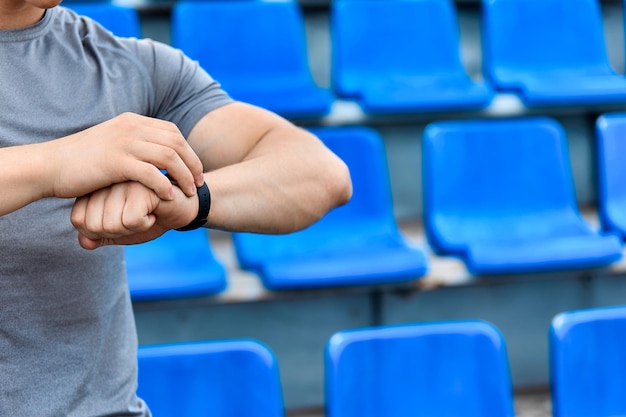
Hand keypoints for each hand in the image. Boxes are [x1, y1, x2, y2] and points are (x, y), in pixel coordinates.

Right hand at [47, 112, 203, 200]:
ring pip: (168, 156)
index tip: (195, 170)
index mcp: (132, 121)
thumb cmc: (81, 161)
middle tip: (199, 183)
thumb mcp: (112, 143)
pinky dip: (164, 185)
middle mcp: (131, 127)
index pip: (172, 131)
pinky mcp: (116, 162)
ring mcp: (124, 143)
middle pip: (176, 142)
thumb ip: (133, 144)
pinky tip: (169, 197)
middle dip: (193, 163)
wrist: (50, 166)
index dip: (189, 151)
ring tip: (189, 192)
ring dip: (183, 175)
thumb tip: (153, 153)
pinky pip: (151, 172)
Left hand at [70, 180, 198, 249]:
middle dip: (118, 232)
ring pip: (111, 225)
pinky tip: (155, 209)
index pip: (79, 221)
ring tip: (146, 212)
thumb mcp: (122, 230)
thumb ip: (98, 236)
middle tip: (136, 217)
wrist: (184, 206)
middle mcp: (105, 180)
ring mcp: (122, 180)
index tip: (121, 220)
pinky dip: (145, 223)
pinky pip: (130, 220)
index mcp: (95, 187)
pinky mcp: (140, 184)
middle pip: (93, 226)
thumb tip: (84, 243)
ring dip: (133, 229)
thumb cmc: (153, 215)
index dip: (102, 232)